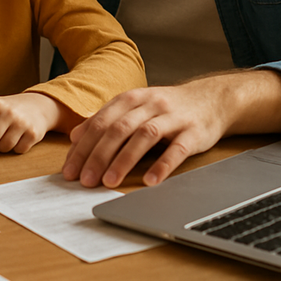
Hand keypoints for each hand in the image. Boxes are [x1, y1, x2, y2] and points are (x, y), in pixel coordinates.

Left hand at [0, 93, 62, 153]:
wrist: (39, 105)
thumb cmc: (11, 108)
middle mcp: (8, 112)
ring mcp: (22, 123)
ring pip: (3, 147)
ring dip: (2, 146)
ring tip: (6, 135)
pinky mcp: (33, 134)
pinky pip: (18, 150)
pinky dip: (15, 148)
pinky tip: (18, 137)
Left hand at [62, 83, 230, 188]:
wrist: (210, 99)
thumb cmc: (166, 108)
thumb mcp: (133, 108)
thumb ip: (105, 120)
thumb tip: (75, 137)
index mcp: (130, 99)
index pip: (99, 123)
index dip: (82, 146)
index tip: (70, 168)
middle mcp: (148, 104)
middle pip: (117, 129)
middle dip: (98, 156)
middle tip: (84, 179)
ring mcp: (172, 117)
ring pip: (143, 136)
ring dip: (124, 160)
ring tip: (109, 181)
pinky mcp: (193, 131)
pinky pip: (177, 149)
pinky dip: (162, 165)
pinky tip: (150, 180)